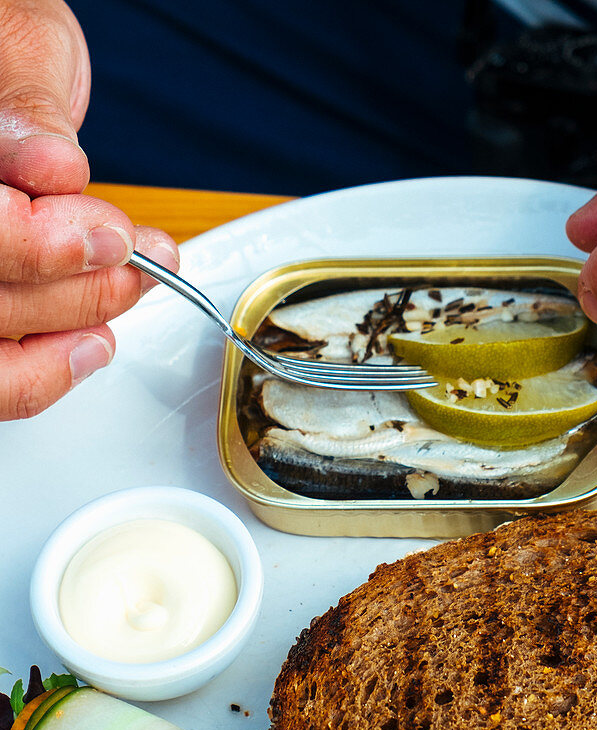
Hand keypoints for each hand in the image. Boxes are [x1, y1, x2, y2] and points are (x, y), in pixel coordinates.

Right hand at [0, 0, 179, 418]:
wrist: (4, 62)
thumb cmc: (4, 40)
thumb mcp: (17, 44)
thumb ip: (25, 112)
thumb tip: (51, 166)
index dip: (42, 245)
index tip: (111, 234)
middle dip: (77, 288)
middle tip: (140, 261)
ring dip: (73, 328)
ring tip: (127, 291)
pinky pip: (0, 378)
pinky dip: (49, 374)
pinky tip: (92, 343)